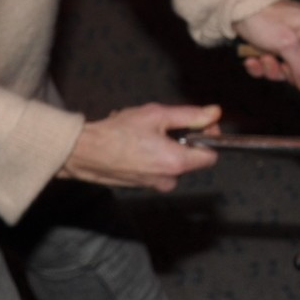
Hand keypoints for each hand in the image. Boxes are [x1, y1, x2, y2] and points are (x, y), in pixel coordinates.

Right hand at [59, 103, 220, 191]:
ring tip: (145, 131)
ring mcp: (153, 185)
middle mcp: (168, 179)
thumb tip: (214, 113)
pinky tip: (135, 142)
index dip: (208, 137)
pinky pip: (156, 168)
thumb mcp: (158, 115)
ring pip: (172, 162)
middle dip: (183, 139)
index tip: (197, 124)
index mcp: (176, 162)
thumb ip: (190, 115)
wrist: (84, 153)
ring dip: (166, 145)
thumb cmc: (118, 133)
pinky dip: (152, 154)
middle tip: (164, 124)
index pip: (211, 156)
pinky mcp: (141, 185)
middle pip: (191, 158)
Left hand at [236, 0, 299, 90]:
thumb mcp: (287, 44)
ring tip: (263, 57)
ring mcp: (292, 41)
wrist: (234, 9)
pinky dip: (262, 66)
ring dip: (273, 69)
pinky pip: (274, 65)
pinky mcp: (275, 47)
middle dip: (293, 71)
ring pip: (291, 68)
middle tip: (281, 64)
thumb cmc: (265, 18)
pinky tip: (252, 59)